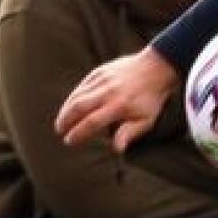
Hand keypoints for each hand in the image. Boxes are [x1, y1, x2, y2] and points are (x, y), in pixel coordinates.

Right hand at [54, 46, 178, 151]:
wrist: (156, 68)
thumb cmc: (151, 99)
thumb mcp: (146, 119)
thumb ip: (129, 133)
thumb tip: (116, 149)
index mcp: (119, 105)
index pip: (92, 122)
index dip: (78, 133)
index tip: (70, 141)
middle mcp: (108, 91)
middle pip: (79, 107)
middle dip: (66, 121)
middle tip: (60, 132)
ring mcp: (103, 79)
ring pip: (77, 96)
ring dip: (66, 110)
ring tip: (61, 122)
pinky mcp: (100, 71)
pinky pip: (81, 86)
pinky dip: (72, 97)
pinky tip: (69, 106)